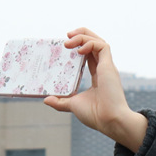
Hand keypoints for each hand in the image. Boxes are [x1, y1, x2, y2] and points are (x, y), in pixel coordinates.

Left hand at [43, 28, 147, 151]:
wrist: (109, 120)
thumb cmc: (96, 115)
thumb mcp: (73, 105)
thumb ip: (61, 102)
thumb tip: (46, 99)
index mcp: (98, 76)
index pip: (89, 55)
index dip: (79, 47)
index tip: (66, 46)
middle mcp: (104, 69)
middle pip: (95, 44)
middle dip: (82, 35)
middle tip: (66, 35)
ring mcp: (107, 67)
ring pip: (99, 41)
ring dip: (83, 36)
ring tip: (68, 39)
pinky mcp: (109, 66)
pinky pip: (102, 46)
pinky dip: (90, 43)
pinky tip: (78, 49)